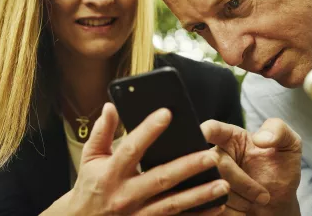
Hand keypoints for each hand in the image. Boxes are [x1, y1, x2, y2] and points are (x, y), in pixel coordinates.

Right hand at [43, 103, 228, 215]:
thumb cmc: (89, 187)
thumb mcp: (90, 158)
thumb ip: (102, 132)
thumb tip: (111, 106)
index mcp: (111, 173)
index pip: (131, 148)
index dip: (148, 130)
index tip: (167, 113)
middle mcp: (126, 195)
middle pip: (160, 179)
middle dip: (187, 167)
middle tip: (211, 155)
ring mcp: (138, 215)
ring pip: (173, 205)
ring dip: (199, 195)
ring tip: (222, 184)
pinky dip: (198, 215)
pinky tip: (217, 206)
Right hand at [201, 119, 301, 215]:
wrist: (278, 205)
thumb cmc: (281, 171)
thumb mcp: (289, 145)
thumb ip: (279, 130)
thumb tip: (259, 138)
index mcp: (231, 137)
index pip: (212, 129)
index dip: (205, 131)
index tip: (204, 135)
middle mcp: (216, 156)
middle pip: (216, 163)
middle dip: (243, 183)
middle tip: (264, 195)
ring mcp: (209, 179)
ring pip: (213, 187)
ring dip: (240, 200)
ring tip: (257, 201)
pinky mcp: (209, 201)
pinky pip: (212, 207)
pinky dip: (234, 213)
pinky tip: (245, 211)